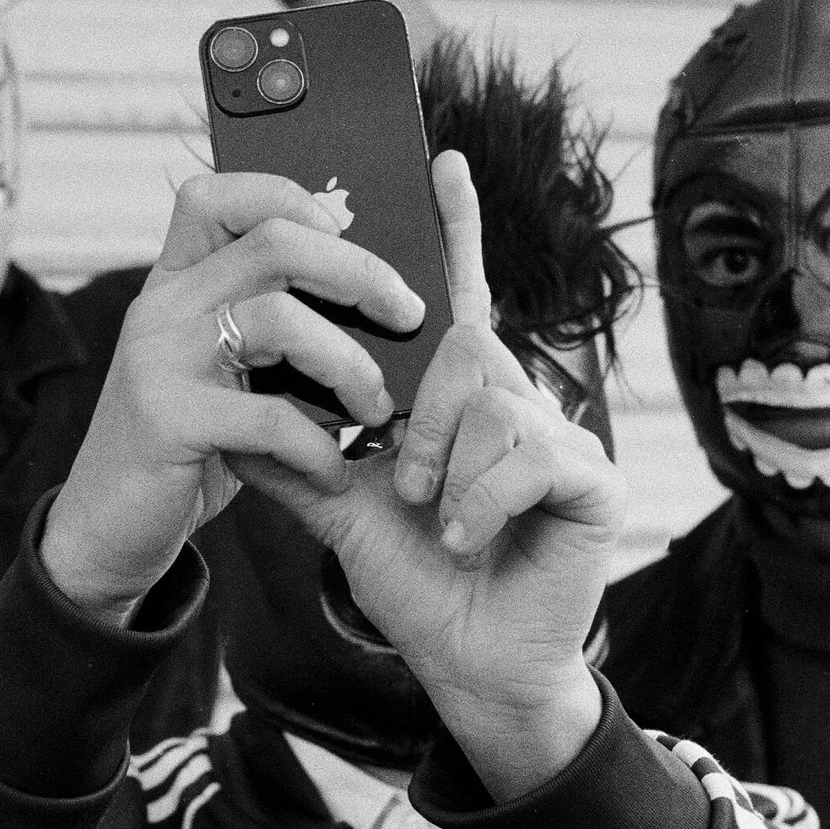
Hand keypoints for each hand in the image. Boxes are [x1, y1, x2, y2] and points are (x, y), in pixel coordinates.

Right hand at [39, 172, 425, 624]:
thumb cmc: (188, 443)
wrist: (107, 526)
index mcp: (175, 280)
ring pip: (278, 318)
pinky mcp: (166, 419)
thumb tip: (376, 288)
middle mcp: (161, 304)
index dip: (290, 196)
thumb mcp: (218, 367)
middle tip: (408, 313)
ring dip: (349, 364)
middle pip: (273, 243)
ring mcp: (158, 358)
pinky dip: (318, 447)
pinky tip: (335, 472)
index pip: (220, 194)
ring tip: (378, 409)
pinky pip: (269, 416)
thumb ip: (264, 321)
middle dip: (359, 272)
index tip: (349, 233)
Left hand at [234, 154, 623, 798]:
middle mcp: (520, 404)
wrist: (472, 666)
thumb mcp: (343, 513)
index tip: (441, 162)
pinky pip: (529, 453)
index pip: (459, 300)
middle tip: (399, 479)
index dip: (454, 232)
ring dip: (446, 467)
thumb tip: (235, 414)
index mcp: (464, 401)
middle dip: (419, 413)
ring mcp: (564, 437)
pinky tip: (466, 536)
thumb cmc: (421, 585)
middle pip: (464, 349)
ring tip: (434, 519)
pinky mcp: (594, 478)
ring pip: (491, 402)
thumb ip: (298, 460)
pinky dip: (480, 499)